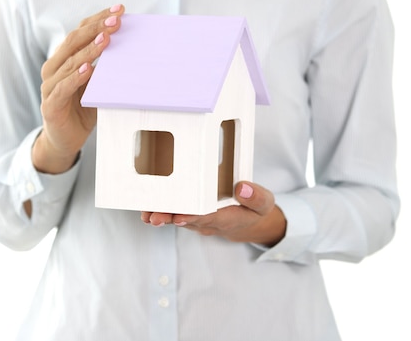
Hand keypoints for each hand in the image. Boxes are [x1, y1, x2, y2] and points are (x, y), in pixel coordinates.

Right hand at [32, 4, 124, 173]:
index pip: (80, 32)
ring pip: (69, 62)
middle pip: (73, 42)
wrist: (65, 140)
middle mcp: (54, 67)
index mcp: (65, 58)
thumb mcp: (98, 85)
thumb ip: (107, 69)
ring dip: (89, 50)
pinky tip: (88, 69)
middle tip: (116, 20)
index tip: (119, 9)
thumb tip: (132, 51)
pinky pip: (63, 88)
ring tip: (106, 39)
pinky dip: (75, 77)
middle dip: (96, 29)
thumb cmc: (83, 109)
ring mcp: (50, 85)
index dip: (98, 19)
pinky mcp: (50, 104)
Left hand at [141, 181, 285, 246]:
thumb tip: (242, 186)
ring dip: (160, 214)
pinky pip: (174, 210)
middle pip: (186, 220)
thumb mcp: (265, 204)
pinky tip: (146, 203)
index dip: (193, 217)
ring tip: (146, 213)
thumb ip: (257, 197)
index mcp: (227, 218)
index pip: (209, 218)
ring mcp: (196, 218)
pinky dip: (161, 206)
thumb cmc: (255, 210)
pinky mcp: (189, 212)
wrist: (248, 223)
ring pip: (176, 217)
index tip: (180, 216)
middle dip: (169, 218)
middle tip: (154, 217)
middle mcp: (207, 221)